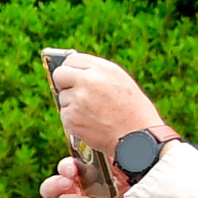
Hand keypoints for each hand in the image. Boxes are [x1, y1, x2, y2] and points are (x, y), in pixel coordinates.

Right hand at [43, 160, 174, 197]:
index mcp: (93, 177)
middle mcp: (84, 193)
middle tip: (69, 182)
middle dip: (58, 182)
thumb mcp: (133, 173)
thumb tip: (107, 147)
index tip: (73, 166)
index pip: (68, 168)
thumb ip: (116, 160)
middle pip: (53, 186)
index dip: (66, 166)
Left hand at [48, 52, 163, 158]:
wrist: (137, 137)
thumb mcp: (121, 82)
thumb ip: (97, 74)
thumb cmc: (133, 111)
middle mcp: (88, 81)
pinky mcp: (71, 117)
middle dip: (65, 82)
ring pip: (62, 97)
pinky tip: (90, 123)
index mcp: (103, 69)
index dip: (73, 69)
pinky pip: (64, 114)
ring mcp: (78, 99)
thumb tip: (75, 72)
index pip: (72, 59)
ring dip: (72, 103)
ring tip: (94, 112)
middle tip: (74, 91)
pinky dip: (73, 119)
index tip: (74, 75)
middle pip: (60, 74)